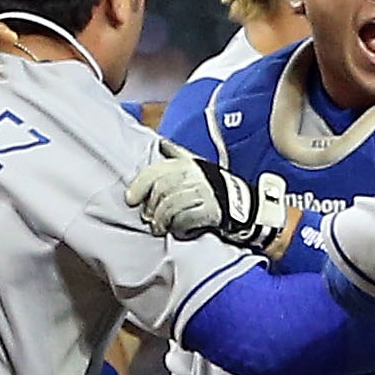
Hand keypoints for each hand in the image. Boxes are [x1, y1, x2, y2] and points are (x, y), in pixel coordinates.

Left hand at [125, 141, 292, 248]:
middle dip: (151, 208)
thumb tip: (160, 144)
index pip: (156, 172)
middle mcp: (194, 176)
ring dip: (161, 221)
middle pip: (161, 192)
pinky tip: (177, 231)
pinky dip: (177, 228)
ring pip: (170, 207)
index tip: (130, 199)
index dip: (139, 186)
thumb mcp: (197, 165)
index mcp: (187, 164)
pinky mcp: (210, 211)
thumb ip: (177, 155)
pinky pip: (185, 220)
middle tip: (149, 220)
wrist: (243, 205)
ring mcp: (203, 193)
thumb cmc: (214, 186)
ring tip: (159, 229)